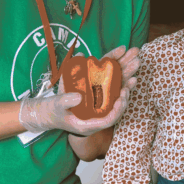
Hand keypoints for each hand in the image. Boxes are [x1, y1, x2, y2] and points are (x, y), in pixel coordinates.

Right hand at [18, 45, 139, 136]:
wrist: (49, 111)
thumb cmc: (53, 111)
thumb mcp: (57, 106)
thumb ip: (66, 101)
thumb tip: (79, 96)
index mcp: (90, 123)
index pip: (110, 119)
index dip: (118, 109)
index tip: (122, 97)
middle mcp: (98, 114)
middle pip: (117, 102)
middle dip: (126, 87)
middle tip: (134, 76)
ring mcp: (98, 104)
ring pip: (115, 90)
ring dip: (125, 76)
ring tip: (135, 64)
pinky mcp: (97, 94)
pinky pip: (109, 84)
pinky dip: (115, 72)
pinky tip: (121, 60)